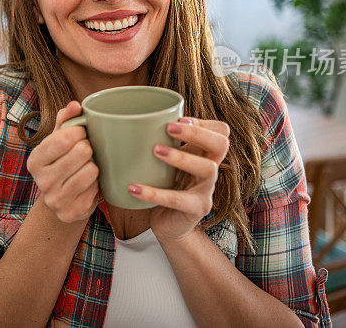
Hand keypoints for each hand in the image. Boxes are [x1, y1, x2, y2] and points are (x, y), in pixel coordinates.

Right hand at [27, 101, 99, 222]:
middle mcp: (42, 181)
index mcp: (35, 160)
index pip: (62, 138)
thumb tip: (75, 105)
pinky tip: (88, 184)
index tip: (82, 133)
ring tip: (88, 166)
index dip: (79, 131)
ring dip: (94, 166)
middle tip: (87, 150)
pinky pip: (96, 189)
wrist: (60, 201)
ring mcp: (56, 199)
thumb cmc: (60, 163)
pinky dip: (96, 184)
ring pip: (91, 171)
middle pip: (81, 152)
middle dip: (89, 148)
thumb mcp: (58, 141)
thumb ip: (65, 119)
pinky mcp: (72, 212)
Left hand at [128, 116, 229, 242]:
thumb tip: (124, 119)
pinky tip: (133, 188)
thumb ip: (160, 143)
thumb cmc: (164, 186)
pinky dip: (153, 193)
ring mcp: (206, 190)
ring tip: (155, 150)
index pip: (221, 132)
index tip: (179, 119)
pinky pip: (177, 199)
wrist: (168, 225)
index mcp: (204, 155)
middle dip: (197, 133)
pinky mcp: (196, 209)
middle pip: (221, 144)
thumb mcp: (166, 163)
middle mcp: (211, 170)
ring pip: (207, 168)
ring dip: (181, 157)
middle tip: (169, 127)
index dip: (205, 123)